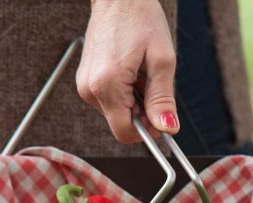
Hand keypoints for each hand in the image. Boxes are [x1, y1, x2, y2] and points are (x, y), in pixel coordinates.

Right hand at [77, 0, 179, 142]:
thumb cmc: (140, 20)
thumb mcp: (161, 60)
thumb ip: (163, 98)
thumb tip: (168, 128)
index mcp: (107, 84)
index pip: (125, 132)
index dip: (147, 132)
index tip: (161, 116)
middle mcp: (90, 89)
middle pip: (121, 123)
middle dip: (142, 113)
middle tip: (152, 83)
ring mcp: (85, 85)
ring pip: (117, 113)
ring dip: (135, 101)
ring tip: (141, 72)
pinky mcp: (85, 81)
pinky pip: (110, 101)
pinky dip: (125, 93)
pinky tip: (131, 71)